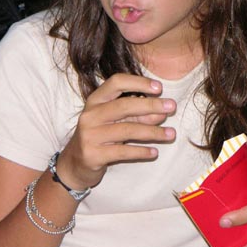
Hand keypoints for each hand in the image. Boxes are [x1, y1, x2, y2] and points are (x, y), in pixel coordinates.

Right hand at [58, 73, 176, 189]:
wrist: (75, 163)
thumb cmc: (101, 136)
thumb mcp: (117, 121)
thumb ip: (138, 115)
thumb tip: (162, 113)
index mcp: (95, 100)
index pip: (116, 82)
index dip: (138, 82)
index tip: (159, 88)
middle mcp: (90, 115)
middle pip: (124, 105)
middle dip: (151, 105)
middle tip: (172, 107)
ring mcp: (89, 135)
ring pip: (126, 130)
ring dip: (152, 132)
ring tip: (171, 134)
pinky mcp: (92, 155)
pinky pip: (122, 152)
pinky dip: (141, 152)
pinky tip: (154, 152)